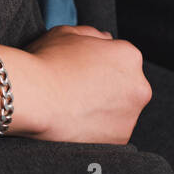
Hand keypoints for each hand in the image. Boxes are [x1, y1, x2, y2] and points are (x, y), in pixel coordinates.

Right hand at [14, 24, 152, 144]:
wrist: (33, 96)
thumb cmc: (47, 62)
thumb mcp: (68, 33)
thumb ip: (93, 34)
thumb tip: (105, 39)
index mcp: (129, 57)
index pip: (121, 60)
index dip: (99, 65)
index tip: (82, 72)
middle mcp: (139, 87)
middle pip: (126, 87)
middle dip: (108, 89)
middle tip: (79, 92)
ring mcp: (131, 116)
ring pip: (120, 112)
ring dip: (104, 110)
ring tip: (75, 109)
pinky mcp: (120, 140)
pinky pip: (111, 133)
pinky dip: (97, 130)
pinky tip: (77, 123)